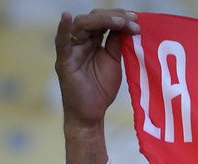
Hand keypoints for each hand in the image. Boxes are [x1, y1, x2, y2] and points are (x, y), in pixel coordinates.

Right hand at [54, 9, 139, 163]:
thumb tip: (127, 26)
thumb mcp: (114, 63)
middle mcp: (80, 41)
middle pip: (94, 19)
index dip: (120, 17)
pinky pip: (61, 43)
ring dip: (102, 20)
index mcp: (93, 41)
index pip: (104, 21)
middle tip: (133, 20)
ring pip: (82, 25)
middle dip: (115, 17)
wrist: (92, 114)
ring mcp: (71, 50)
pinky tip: (66, 16)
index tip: (137, 19)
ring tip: (120, 21)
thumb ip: (117, 44)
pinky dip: (62, 29)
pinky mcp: (64, 61)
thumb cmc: (101, 89)